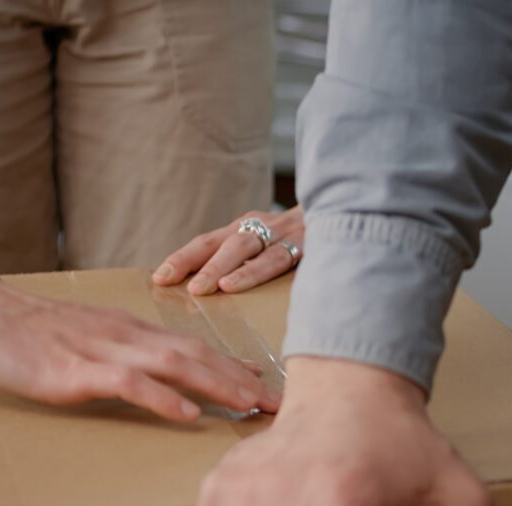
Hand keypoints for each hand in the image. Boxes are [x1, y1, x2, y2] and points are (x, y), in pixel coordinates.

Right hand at [0, 268, 279, 420]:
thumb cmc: (23, 330)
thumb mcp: (82, 339)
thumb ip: (119, 353)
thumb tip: (153, 376)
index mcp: (129, 331)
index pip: (194, 347)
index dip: (234, 367)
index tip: (268, 386)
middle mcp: (126, 336)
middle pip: (198, 355)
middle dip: (244, 380)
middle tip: (283, 404)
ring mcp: (102, 351)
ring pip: (174, 365)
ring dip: (219, 385)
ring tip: (255, 406)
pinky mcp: (74, 371)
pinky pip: (127, 383)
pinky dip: (161, 397)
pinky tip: (188, 414)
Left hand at [152, 206, 304, 294]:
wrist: (353, 209)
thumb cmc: (304, 240)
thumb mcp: (271, 244)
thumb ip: (245, 260)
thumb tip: (207, 291)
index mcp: (248, 227)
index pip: (208, 241)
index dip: (183, 258)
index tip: (158, 277)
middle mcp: (264, 226)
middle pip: (223, 242)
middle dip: (197, 262)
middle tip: (175, 283)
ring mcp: (287, 233)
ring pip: (247, 248)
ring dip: (224, 268)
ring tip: (207, 288)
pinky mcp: (310, 242)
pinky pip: (279, 258)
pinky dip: (256, 271)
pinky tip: (238, 284)